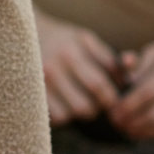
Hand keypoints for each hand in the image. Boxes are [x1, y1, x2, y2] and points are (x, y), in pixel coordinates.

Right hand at [35, 8, 123, 126]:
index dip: (111, 98)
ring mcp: (37, 84)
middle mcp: (52, 68)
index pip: (98, 85)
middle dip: (97, 108)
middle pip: (84, 106)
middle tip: (97, 102)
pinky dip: (64, 116)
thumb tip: (128, 82)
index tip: (114, 99)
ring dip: (80, 113)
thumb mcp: (86, 39)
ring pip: (69, 115)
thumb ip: (108, 59)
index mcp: (70, 52)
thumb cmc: (62, 39)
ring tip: (80, 101)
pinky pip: (54, 118)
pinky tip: (65, 104)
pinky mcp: (29, 95)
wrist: (25, 34)